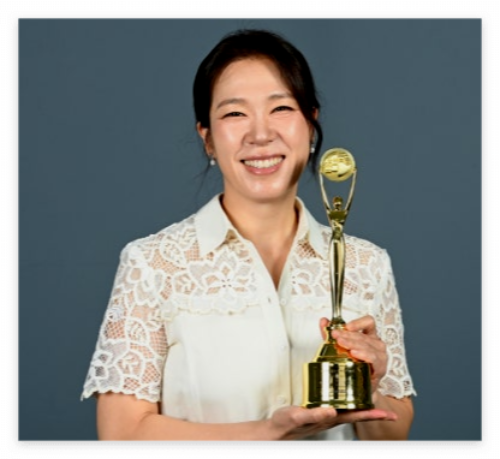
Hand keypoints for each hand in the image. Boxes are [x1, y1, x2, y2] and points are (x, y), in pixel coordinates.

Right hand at [266, 405, 396, 439]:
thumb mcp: (298, 416)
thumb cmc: (287, 423)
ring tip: (375, 399)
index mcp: (330, 418)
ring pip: (350, 409)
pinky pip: (338, 404)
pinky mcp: (319, 409)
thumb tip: (331, 411)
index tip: (388, 415)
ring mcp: (327, 414)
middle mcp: (332, 416)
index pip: (356, 415)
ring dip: (363, 405)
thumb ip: (314, 414)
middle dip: (374, 412)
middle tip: (391, 412)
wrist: (277, 429)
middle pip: (357, 413)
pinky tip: (348, 396)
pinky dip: (347, 399)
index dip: (372, 414)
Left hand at [319, 315, 387, 395]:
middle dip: (347, 335)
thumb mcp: (340, 346)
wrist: (360, 387)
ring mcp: (380, 355)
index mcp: (369, 335)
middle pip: (362, 335)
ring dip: (353, 343)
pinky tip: (354, 353)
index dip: (358, 322)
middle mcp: (376, 343)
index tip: (347, 326)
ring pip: (367, 345)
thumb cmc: (354, 364)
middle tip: (335, 335)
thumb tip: (323, 321)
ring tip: (341, 343)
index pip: (369, 322)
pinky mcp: (380, 368)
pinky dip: (363, 354)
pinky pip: (373, 358)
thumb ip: (331, 333)